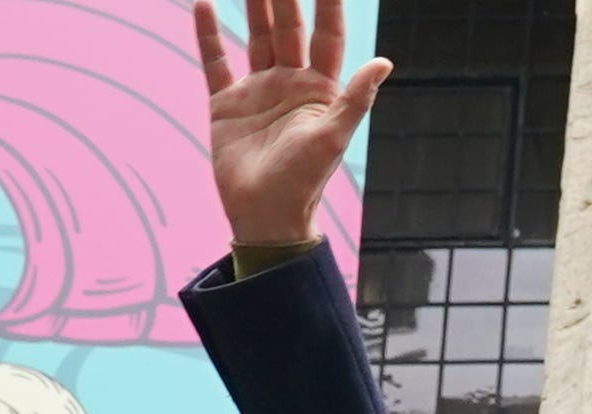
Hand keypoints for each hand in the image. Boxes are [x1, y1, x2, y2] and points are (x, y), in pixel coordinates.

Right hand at [192, 0, 387, 253]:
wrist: (264, 214)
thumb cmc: (304, 182)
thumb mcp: (332, 137)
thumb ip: (356, 99)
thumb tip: (384, 62)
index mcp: (321, 91)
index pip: (328, 37)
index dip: (328, 6)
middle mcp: (290, 85)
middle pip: (288, 29)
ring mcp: (258, 91)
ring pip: (255, 37)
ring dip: (253, 5)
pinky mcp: (226, 103)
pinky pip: (216, 60)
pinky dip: (209, 34)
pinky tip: (207, 5)